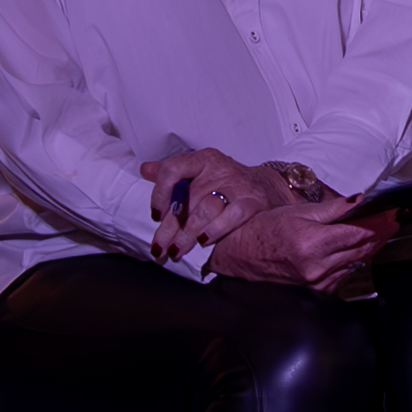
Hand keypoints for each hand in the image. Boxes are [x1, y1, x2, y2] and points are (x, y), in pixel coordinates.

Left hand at [139, 148, 278, 265]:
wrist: (265, 186)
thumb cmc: (224, 182)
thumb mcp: (198, 171)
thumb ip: (172, 173)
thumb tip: (145, 170)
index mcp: (202, 160)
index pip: (172, 170)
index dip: (160, 194)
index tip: (156, 215)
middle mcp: (219, 169)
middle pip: (187, 198)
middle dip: (170, 227)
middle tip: (159, 247)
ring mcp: (237, 184)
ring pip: (206, 209)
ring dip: (188, 233)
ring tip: (176, 250)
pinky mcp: (253, 201)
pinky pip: (233, 215)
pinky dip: (216, 228)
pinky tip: (203, 241)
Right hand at [203, 191, 400, 292]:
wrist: (238, 253)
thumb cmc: (263, 230)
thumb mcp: (298, 212)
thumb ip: (333, 209)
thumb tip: (359, 201)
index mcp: (312, 244)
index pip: (359, 234)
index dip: (379, 223)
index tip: (393, 214)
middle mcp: (316, 267)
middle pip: (361, 249)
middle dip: (379, 234)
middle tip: (392, 220)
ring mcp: (316, 282)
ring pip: (355, 263)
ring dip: (368, 248)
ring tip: (379, 232)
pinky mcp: (315, 291)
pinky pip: (343, 275)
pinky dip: (351, 261)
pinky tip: (355, 250)